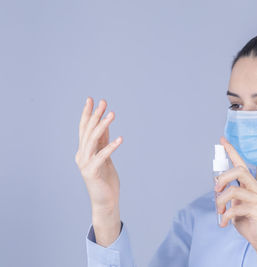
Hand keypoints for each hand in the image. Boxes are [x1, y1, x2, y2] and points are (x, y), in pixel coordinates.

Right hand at [74, 97, 122, 245]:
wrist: (106, 201)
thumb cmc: (106, 179)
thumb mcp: (105, 156)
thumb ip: (103, 142)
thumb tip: (105, 124)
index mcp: (83, 151)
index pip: (84, 128)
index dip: (88, 114)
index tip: (92, 99)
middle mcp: (81, 155)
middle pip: (87, 131)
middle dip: (95, 115)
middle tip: (103, 102)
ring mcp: (85, 164)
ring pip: (92, 140)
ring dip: (102, 126)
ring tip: (112, 114)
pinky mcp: (92, 172)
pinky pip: (102, 156)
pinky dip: (110, 147)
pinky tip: (120, 139)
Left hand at [214, 136, 256, 253]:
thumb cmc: (248, 220)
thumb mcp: (235, 205)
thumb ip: (228, 194)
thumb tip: (217, 183)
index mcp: (250, 185)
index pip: (241, 164)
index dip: (231, 151)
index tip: (222, 140)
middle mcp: (256, 188)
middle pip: (239, 171)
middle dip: (223, 178)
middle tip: (215, 189)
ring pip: (233, 190)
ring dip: (220, 202)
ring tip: (219, 212)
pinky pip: (235, 208)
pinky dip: (225, 216)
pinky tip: (224, 223)